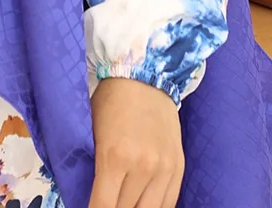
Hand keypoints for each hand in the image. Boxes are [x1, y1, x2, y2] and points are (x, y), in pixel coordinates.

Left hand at [89, 77, 184, 207]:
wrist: (144, 76)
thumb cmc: (111, 101)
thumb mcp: (94, 133)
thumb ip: (96, 168)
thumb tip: (93, 198)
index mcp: (114, 156)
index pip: (103, 206)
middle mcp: (142, 167)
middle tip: (106, 203)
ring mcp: (164, 168)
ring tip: (124, 203)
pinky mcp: (178, 167)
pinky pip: (169, 203)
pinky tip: (142, 203)